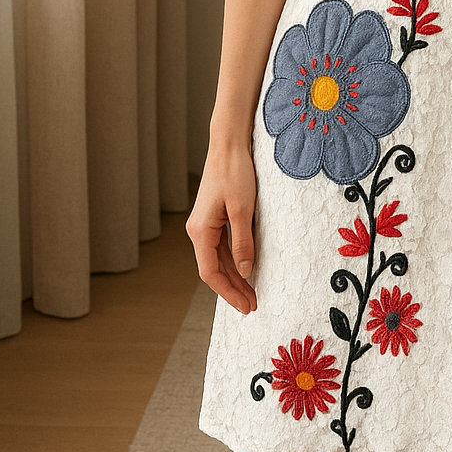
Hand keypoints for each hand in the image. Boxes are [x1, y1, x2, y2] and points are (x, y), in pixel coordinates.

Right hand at [186, 141, 258, 314]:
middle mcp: (198, 231)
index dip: (228, 292)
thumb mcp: (242, 209)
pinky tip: (244, 271)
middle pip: (214, 270)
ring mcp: (204, 225)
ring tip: (251, 294)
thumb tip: (245, 272)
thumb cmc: (234, 173)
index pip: (210, 273)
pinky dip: (232, 263)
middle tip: (253, 306)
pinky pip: (221, 248)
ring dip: (234, 278)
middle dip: (233, 289)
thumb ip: (243, 242)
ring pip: (217, 260)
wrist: (228, 145)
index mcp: (200, 231)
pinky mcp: (213, 218)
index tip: (246, 305)